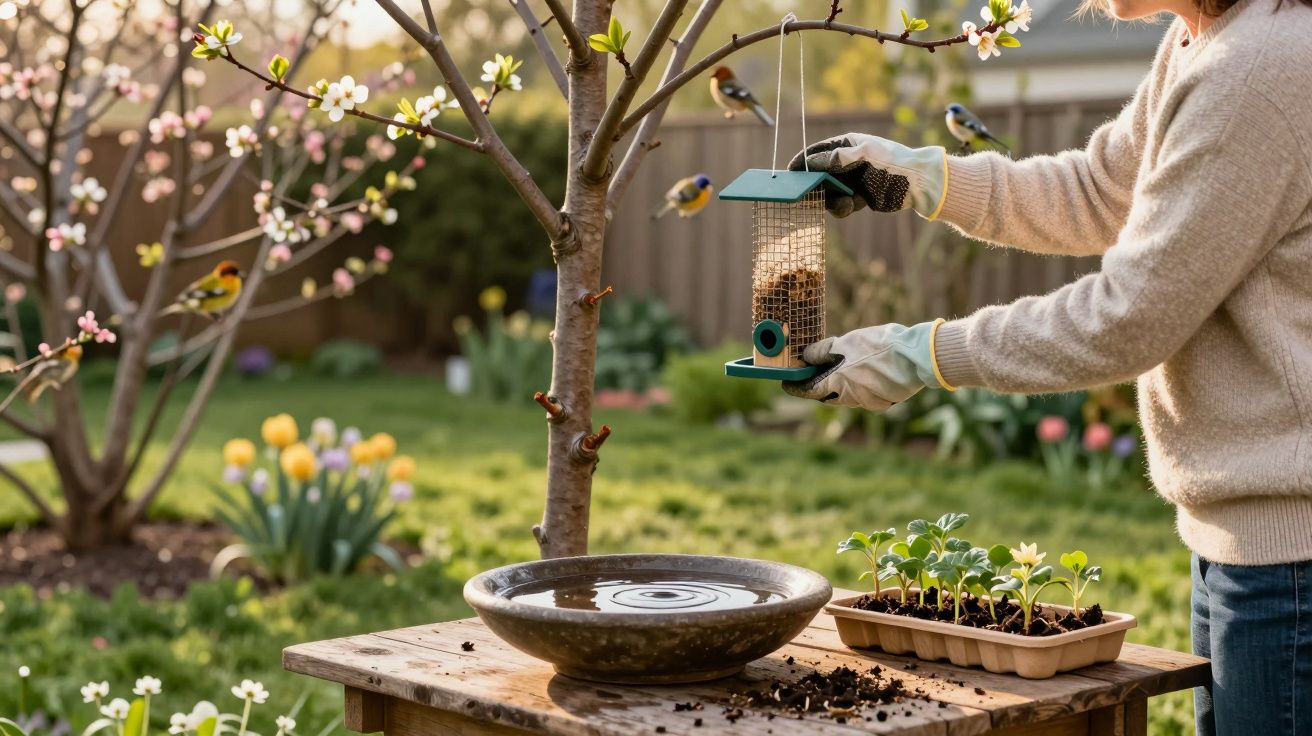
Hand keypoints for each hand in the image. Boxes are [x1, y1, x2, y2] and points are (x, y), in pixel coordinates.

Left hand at [782, 321, 952, 410]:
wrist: (919, 356)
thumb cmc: (882, 346)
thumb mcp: (849, 342)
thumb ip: (824, 350)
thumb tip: (807, 356)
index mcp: (840, 384)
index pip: (810, 390)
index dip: (796, 387)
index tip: (786, 384)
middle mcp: (853, 399)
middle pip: (828, 395)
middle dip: (818, 386)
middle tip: (812, 374)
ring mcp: (870, 403)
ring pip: (847, 397)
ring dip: (839, 386)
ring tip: (838, 369)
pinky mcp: (885, 403)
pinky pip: (865, 397)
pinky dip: (859, 387)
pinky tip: (863, 373)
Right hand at [788, 133, 946, 218]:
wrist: (918, 183)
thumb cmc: (892, 163)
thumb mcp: (864, 155)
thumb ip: (836, 158)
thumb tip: (811, 161)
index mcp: (846, 146)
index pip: (815, 153)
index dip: (801, 162)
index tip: (789, 173)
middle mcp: (845, 163)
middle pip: (817, 176)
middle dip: (814, 187)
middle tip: (805, 196)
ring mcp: (850, 181)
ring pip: (827, 194)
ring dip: (832, 200)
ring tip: (847, 203)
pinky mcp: (857, 197)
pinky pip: (840, 205)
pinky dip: (843, 208)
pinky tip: (854, 205)